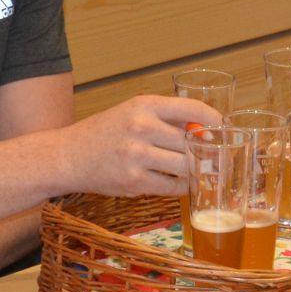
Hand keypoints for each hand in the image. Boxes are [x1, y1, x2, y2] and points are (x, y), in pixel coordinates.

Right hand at [65, 94, 217, 196]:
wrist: (68, 156)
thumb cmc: (104, 133)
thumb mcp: (132, 112)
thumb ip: (165, 118)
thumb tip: (205, 129)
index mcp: (144, 105)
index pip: (192, 108)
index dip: (213, 119)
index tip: (222, 127)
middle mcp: (141, 127)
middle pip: (192, 142)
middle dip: (207, 151)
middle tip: (216, 156)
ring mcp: (137, 155)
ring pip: (185, 166)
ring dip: (196, 171)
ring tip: (201, 171)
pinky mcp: (134, 181)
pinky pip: (172, 186)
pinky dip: (181, 186)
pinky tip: (181, 183)